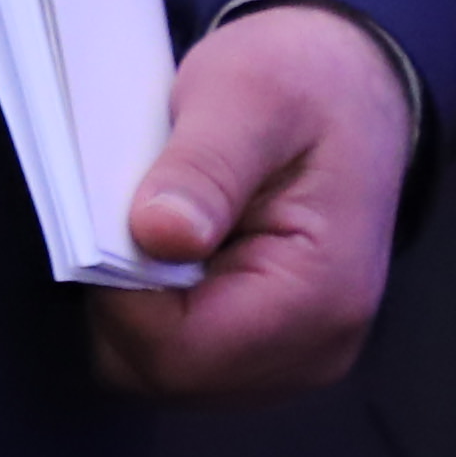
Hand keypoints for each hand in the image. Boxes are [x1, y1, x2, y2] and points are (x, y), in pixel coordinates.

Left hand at [92, 4, 417, 399]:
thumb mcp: (249, 96)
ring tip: (154, 222)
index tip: (102, 220)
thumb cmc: (304, 83)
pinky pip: (180, 356)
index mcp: (319, 297)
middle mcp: (314, 350)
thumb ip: (205, 167)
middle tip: (123, 214)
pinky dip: (154, 309)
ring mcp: (292, 359)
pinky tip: (167, 247)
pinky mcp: (269, 350)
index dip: (118, 294)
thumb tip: (158, 234)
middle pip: (164, 373)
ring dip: (134, 304)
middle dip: (120, 301)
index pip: (177, 351)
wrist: (353, 87)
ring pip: (163, 372)